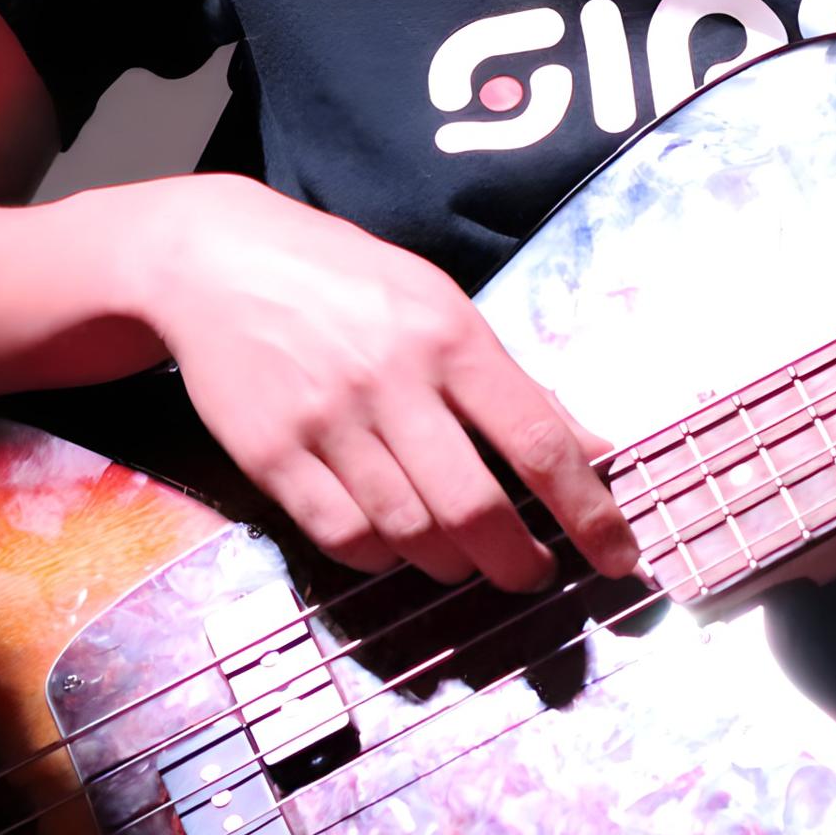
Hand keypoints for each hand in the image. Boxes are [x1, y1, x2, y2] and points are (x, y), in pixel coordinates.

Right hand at [128, 179, 639, 589]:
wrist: (215, 261)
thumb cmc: (346, 281)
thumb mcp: (440, 304)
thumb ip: (513, 380)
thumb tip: (592, 446)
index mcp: (451, 336)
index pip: (539, 441)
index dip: (588, 511)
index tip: (620, 557)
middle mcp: (393, 380)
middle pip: (473, 506)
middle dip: (517, 560)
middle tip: (532, 573)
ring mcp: (327, 421)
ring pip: (409, 532)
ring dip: (451, 564)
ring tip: (465, 558)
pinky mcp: (270, 456)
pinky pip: (342, 537)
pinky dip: (381, 557)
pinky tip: (395, 546)